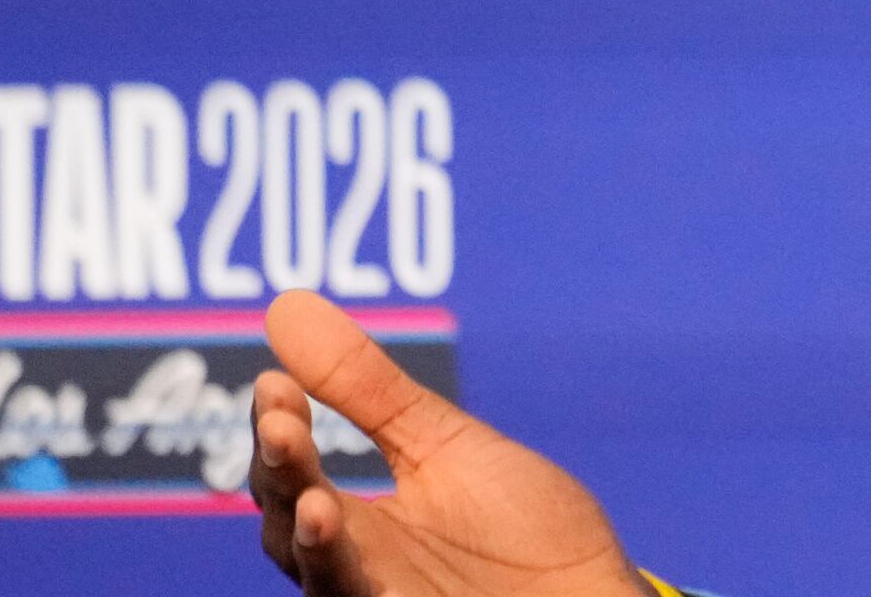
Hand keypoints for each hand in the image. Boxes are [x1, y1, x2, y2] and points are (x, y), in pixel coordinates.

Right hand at [248, 290, 651, 596]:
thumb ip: (368, 390)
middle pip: (291, 530)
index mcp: (353, 525)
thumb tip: (285, 303)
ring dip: (315, 544)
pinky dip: (367, 592)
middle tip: (284, 428)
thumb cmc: (525, 529)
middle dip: (285, 477)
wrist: (595, 595)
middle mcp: (355, 571)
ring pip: (328, 582)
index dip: (278, 432)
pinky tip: (378, 572)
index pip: (290, 476)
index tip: (275, 382)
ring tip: (316, 505)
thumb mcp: (444, 446)